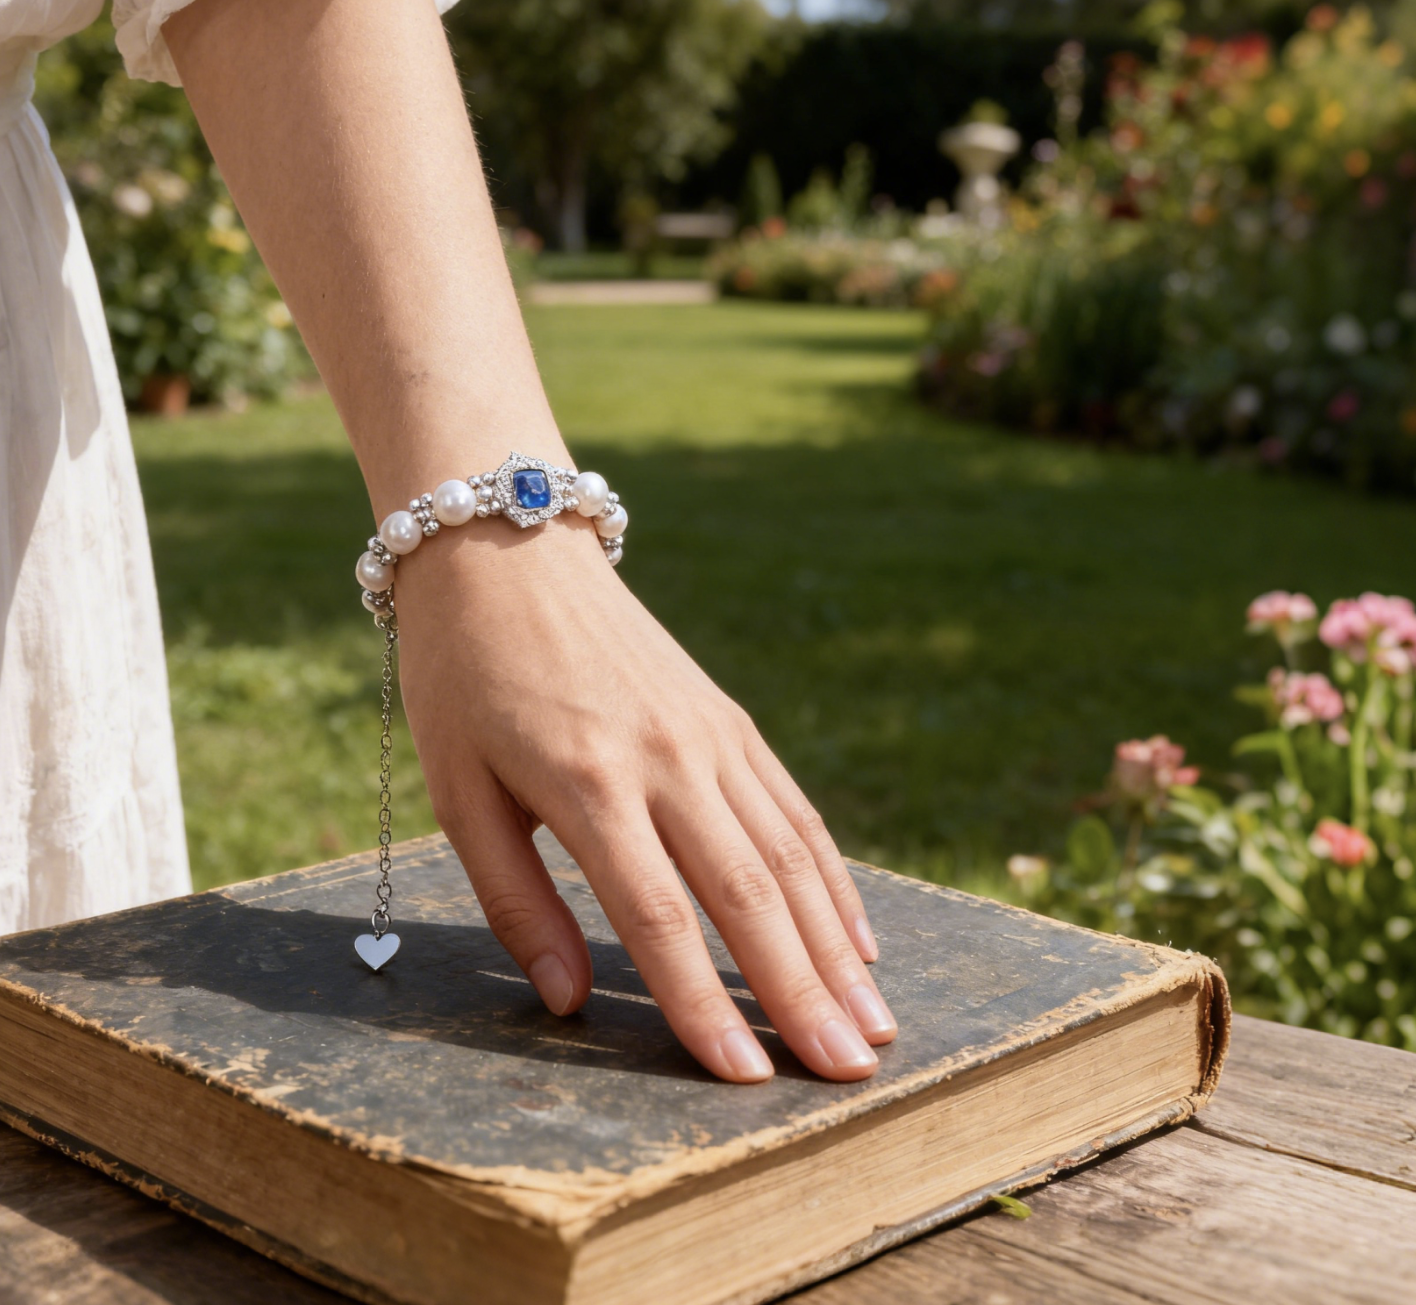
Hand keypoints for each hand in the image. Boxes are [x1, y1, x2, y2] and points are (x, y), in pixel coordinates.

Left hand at [393, 514, 895, 1082]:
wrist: (508, 549)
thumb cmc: (464, 677)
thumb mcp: (459, 790)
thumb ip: (514, 901)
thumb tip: (572, 1001)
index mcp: (588, 782)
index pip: (660, 918)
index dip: (704, 1005)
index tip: (747, 1081)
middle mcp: (667, 758)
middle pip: (750, 894)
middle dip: (802, 994)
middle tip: (850, 1076)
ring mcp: (710, 733)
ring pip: (791, 854)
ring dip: (837, 947)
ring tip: (875, 1025)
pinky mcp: (729, 718)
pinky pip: (794, 807)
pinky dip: (833, 878)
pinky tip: (859, 937)